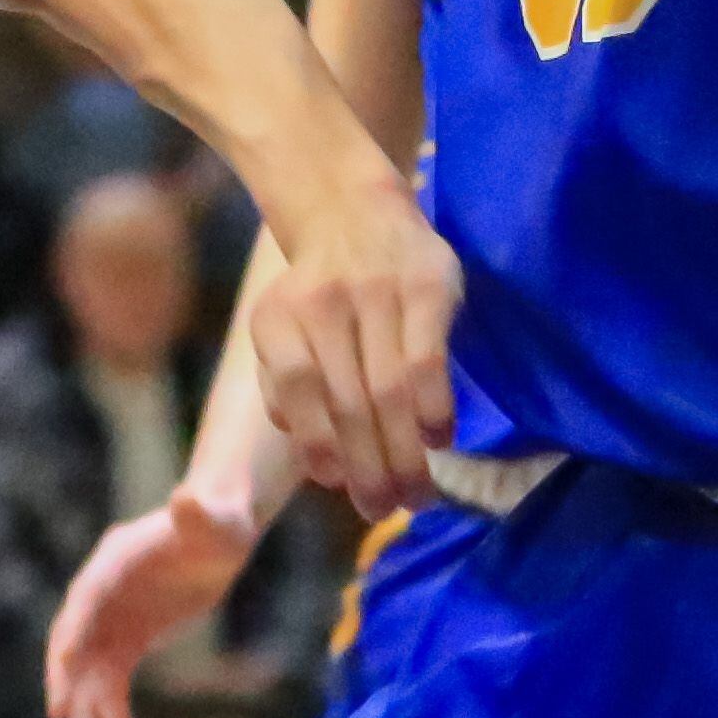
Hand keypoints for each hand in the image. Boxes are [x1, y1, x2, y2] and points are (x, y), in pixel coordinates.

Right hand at [42, 478, 262, 717]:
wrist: (219, 533)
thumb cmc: (219, 522)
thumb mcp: (217, 520)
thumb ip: (199, 514)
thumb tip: (186, 499)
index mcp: (116, 559)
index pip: (87, 596)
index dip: (75, 628)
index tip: (63, 663)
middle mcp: (105, 590)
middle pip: (75, 636)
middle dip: (65, 675)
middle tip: (59, 713)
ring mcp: (114, 617)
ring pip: (91, 668)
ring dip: (88, 706)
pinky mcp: (130, 638)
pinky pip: (114, 680)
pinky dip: (114, 712)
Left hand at [245, 179, 459, 517]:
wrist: (354, 208)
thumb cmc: (319, 294)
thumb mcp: (282, 328)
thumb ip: (284, 385)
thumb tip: (312, 455)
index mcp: (278, 316)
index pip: (294, 387)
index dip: (316, 441)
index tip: (336, 484)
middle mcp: (322, 302)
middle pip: (346, 400)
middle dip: (367, 468)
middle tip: (384, 509)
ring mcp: (376, 291)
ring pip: (389, 389)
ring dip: (404, 453)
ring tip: (417, 495)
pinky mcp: (427, 285)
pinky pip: (429, 358)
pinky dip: (434, 407)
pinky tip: (439, 439)